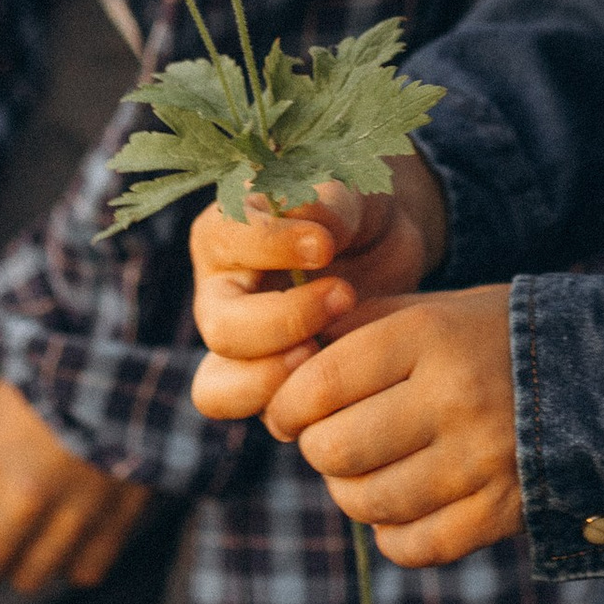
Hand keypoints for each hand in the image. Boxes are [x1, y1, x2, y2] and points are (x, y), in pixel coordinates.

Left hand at [0, 376, 157, 593]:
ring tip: (42, 518)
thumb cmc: (47, 388)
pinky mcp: (112, 527)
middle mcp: (23, 500)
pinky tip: (76, 522)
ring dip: (29, 554)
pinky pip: (78, 572)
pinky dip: (75, 554)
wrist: (126, 372)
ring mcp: (71, 519)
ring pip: (27, 578)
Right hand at [187, 156, 449, 423]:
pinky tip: (337, 382)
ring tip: (323, 354)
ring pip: (219, 388)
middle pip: (222, 327)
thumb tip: (316, 235)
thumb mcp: (349, 189)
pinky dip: (294, 408)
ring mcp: (241, 348)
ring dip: (273, 379)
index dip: (271, 245)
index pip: (228, 240)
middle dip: (285, 320)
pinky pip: (260, 414)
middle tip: (344, 295)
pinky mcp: (270, 384)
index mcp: (225, 234)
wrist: (384, 249)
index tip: (325, 245)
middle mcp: (220, 294)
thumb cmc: (355, 210)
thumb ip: (330, 203)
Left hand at [260, 283, 522, 566]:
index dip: (286, 406)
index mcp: (430, 337)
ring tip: (365, 471)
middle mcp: (454, 397)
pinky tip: (401, 506)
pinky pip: (414, 546)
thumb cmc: (495, 338)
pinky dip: (393, 534)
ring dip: (351, 493)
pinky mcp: (502, 511)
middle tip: (328, 440)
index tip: (285, 413)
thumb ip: (359, 330)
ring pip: (368, 503)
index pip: (320, 384)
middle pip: (335, 449)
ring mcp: (481, 460)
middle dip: (316, 449)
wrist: (601, 377)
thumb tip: (285, 362)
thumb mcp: (433, 310)